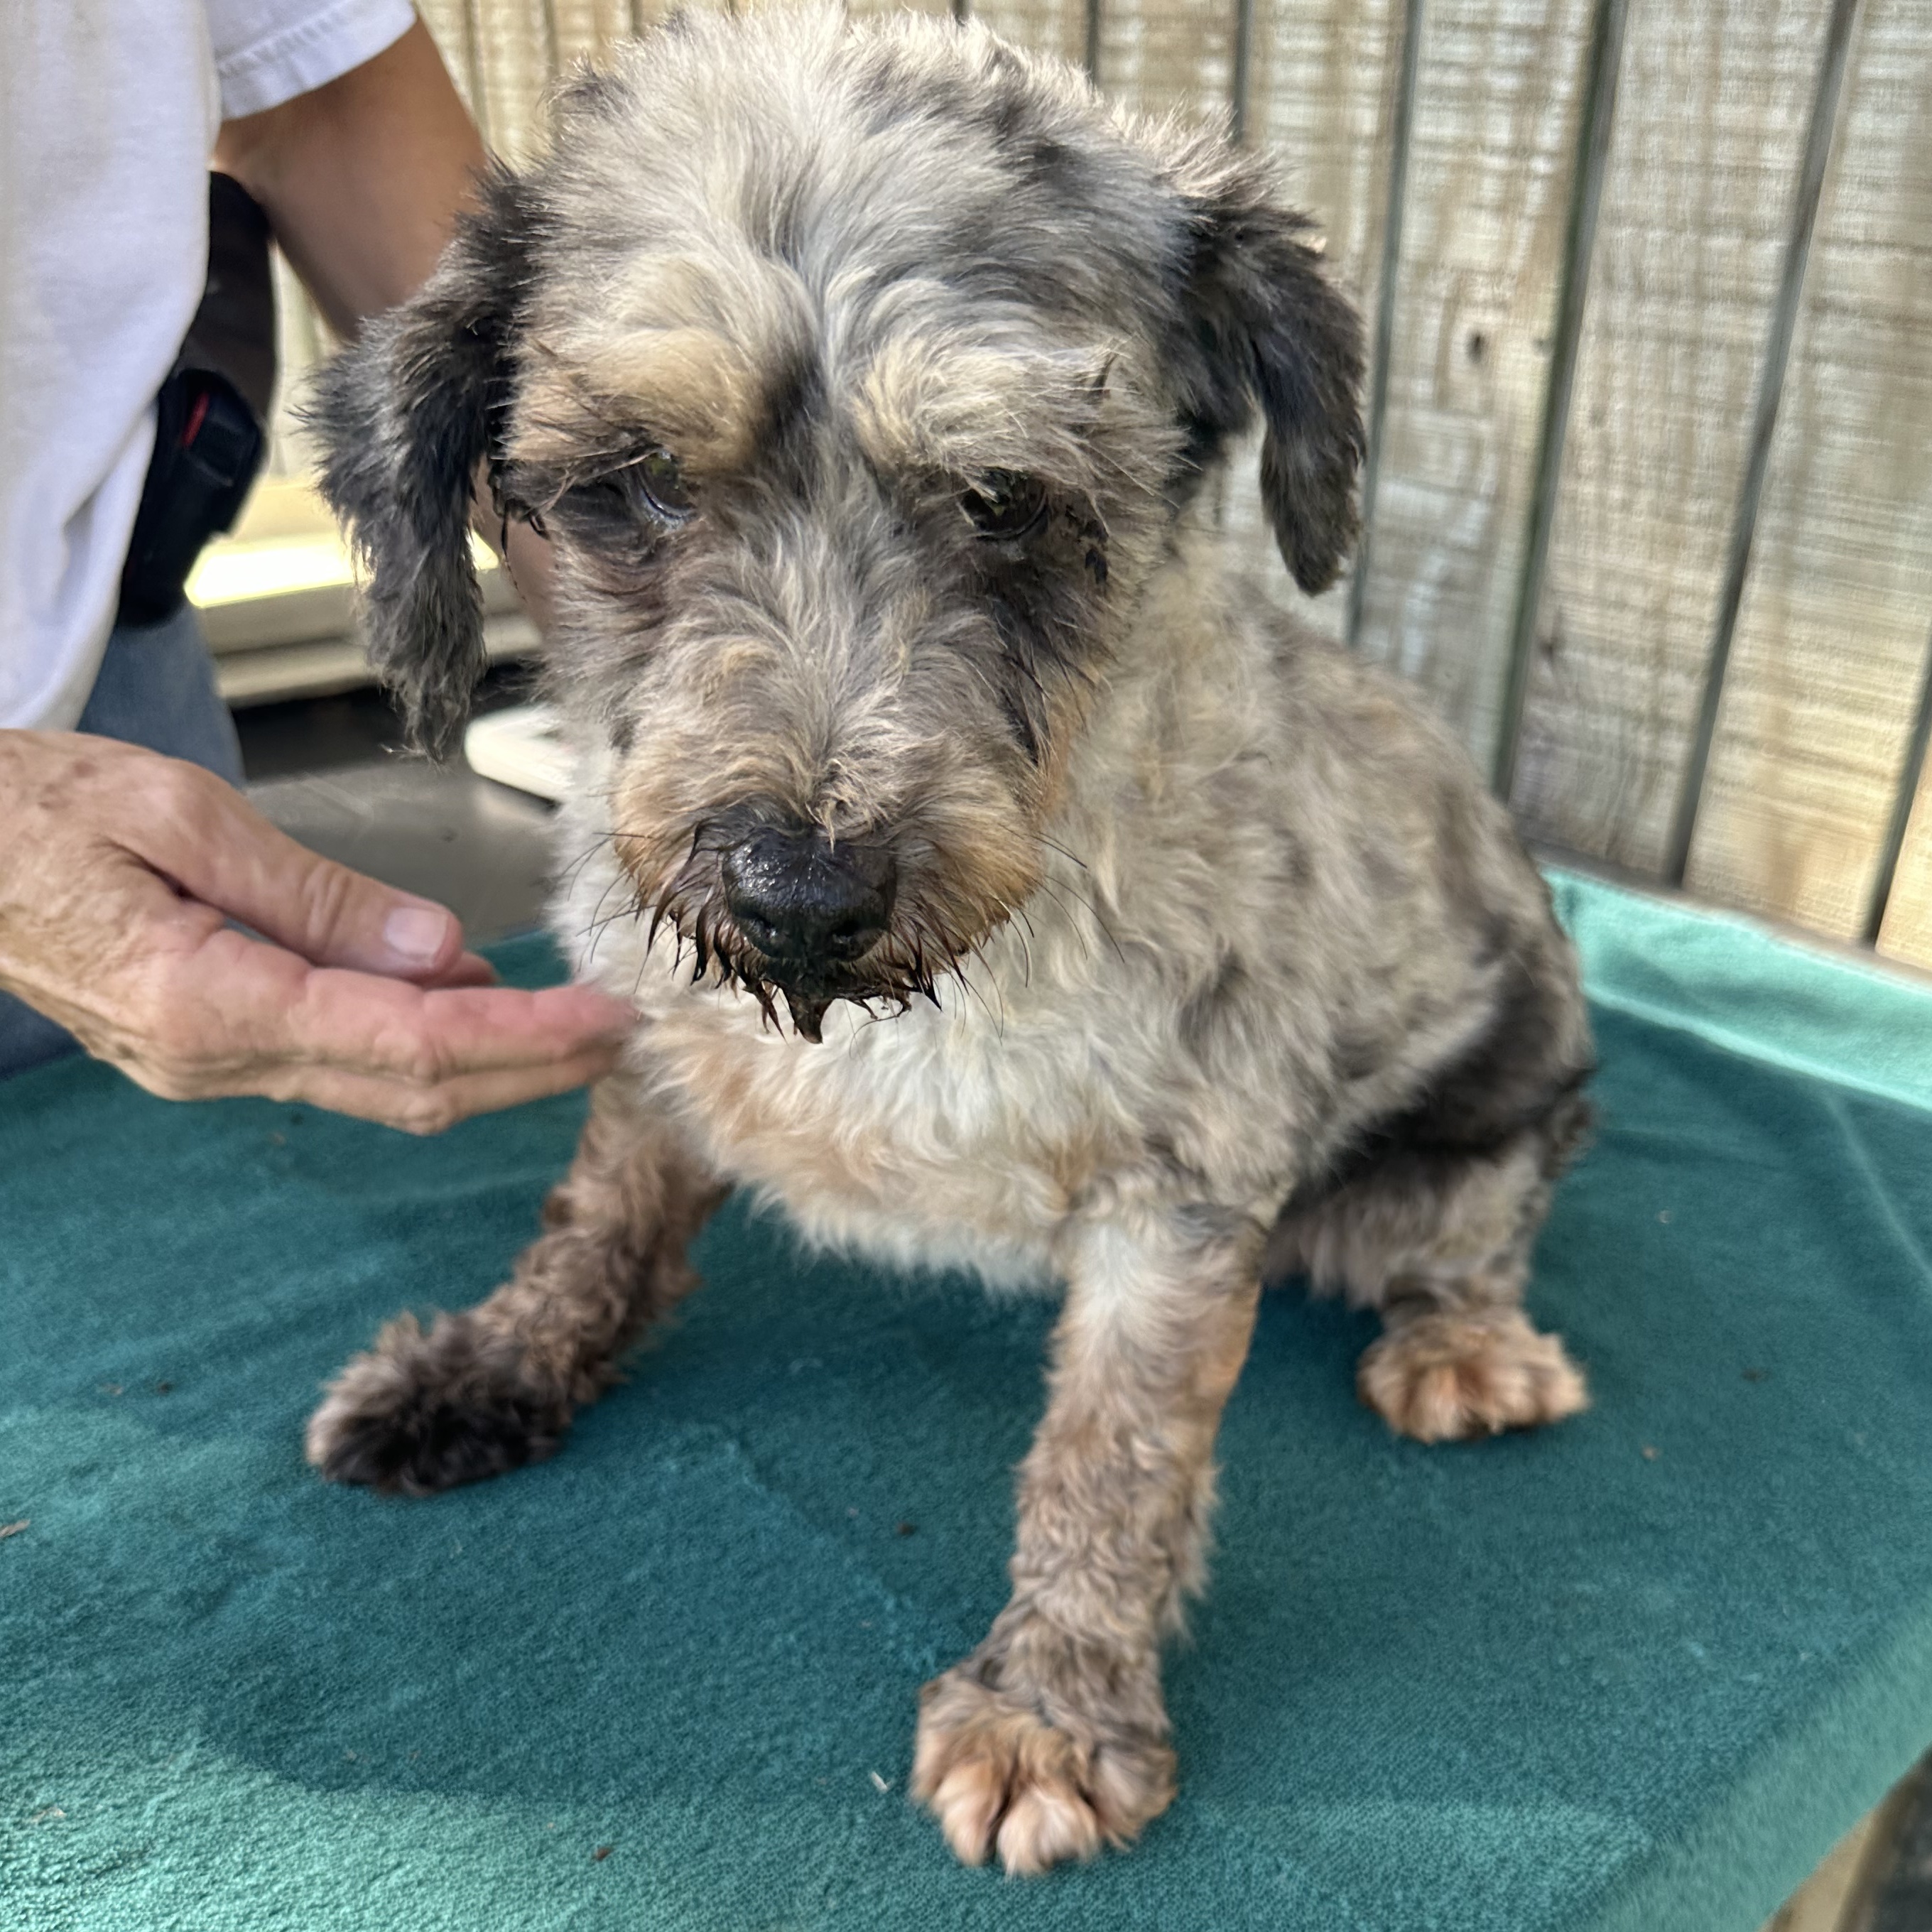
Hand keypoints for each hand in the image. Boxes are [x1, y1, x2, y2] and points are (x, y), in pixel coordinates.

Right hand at [0, 732, 633, 1131]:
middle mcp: (216, 1058)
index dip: (525, 1038)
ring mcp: (208, 1065)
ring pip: (381, 1084)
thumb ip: (317, 895)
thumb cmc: (29, 812)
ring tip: (572, 1020)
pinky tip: (467, 998)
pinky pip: (336, 1058)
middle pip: (413, 1087)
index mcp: (210, 1002)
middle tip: (621, 1034)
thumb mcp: (177, 814)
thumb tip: (444, 950)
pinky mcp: (207, 1048)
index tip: (605, 1019)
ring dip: (485, 1060)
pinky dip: (417, 1037)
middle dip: (531, 1066)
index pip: (411, 1042)